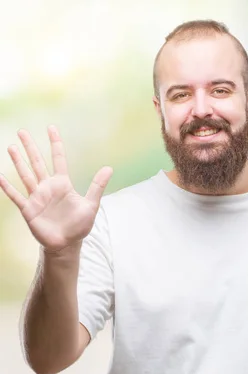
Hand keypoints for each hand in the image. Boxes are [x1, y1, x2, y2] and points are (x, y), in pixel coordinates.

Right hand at [0, 126, 112, 252]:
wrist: (67, 243)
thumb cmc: (79, 225)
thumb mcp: (91, 204)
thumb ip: (97, 186)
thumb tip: (109, 168)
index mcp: (63, 184)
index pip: (58, 159)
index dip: (55, 144)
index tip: (51, 128)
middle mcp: (48, 187)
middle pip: (37, 162)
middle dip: (30, 147)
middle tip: (22, 131)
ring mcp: (37, 197)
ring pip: (25, 175)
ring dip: (18, 161)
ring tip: (11, 147)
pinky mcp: (28, 209)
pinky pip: (16, 196)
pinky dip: (8, 187)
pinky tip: (0, 176)